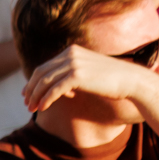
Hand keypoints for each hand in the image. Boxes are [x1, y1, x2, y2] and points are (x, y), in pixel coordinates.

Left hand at [22, 44, 158, 112]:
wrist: (132, 80)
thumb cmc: (111, 80)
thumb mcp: (87, 73)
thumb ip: (70, 76)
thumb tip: (56, 88)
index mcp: (71, 51)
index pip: (45, 66)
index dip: (33, 81)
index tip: (27, 93)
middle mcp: (70, 54)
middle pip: (41, 73)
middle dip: (31, 89)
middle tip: (26, 103)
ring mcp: (73, 64)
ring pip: (45, 82)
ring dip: (35, 96)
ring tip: (32, 109)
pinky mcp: (77, 76)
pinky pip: (54, 90)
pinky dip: (46, 100)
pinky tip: (42, 109)